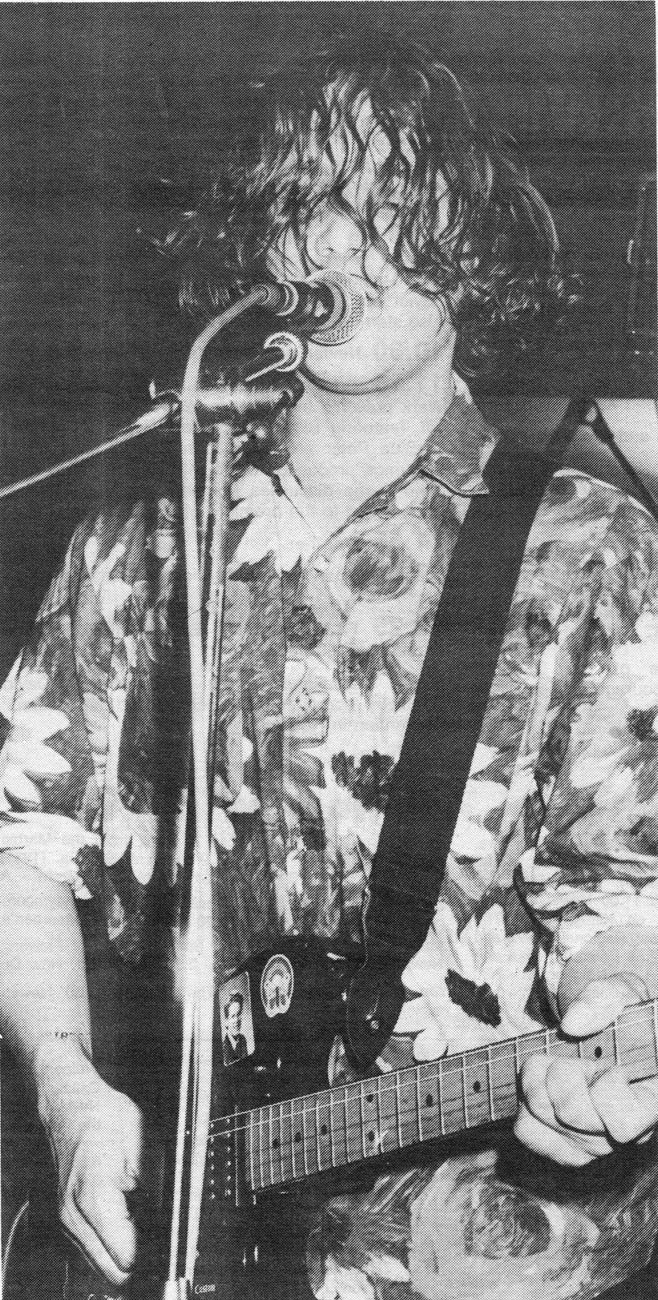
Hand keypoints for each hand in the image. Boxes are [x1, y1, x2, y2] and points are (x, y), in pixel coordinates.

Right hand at [35, 1039, 147, 1285]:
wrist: (70, 1103)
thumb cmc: (103, 1115)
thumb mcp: (141, 1143)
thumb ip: (153, 1187)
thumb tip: (169, 1221)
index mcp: (95, 1196)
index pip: (126, 1256)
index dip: (152, 1253)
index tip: (167, 1239)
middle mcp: (75, 1216)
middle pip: (114, 1270)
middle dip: (140, 1258)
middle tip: (159, 1232)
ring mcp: (68, 1220)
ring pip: (103, 1264)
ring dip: (125, 1250)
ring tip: (142, 1218)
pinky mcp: (67, 1219)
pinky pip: (95, 1248)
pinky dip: (113, 1242)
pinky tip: (126, 1216)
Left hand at [514, 974, 657, 1165]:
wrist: (602, 1034)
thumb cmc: (619, 1015)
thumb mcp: (620, 993)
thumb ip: (603, 999)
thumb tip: (572, 1024)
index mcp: (652, 1102)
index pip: (623, 1122)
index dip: (605, 1089)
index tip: (608, 1064)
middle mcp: (626, 1134)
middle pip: (573, 1115)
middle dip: (560, 1071)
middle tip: (571, 1056)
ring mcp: (595, 1145)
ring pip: (544, 1118)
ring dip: (536, 1080)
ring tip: (554, 1063)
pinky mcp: (565, 1148)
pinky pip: (526, 1130)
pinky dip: (524, 1101)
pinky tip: (541, 1084)